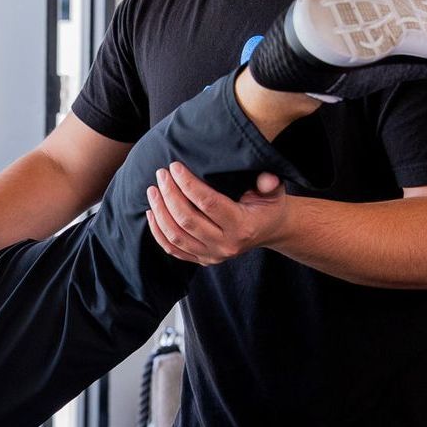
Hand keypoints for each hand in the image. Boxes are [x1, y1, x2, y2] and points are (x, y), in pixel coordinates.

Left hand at [146, 162, 286, 264]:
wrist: (269, 230)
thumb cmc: (268, 205)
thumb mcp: (274, 192)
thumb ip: (270, 183)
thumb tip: (266, 179)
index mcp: (242, 226)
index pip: (209, 203)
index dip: (188, 184)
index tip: (174, 167)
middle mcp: (226, 244)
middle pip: (187, 220)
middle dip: (170, 194)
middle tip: (161, 174)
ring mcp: (212, 255)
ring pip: (176, 236)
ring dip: (160, 212)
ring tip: (153, 190)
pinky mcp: (202, 260)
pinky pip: (173, 250)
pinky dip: (158, 232)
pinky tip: (152, 212)